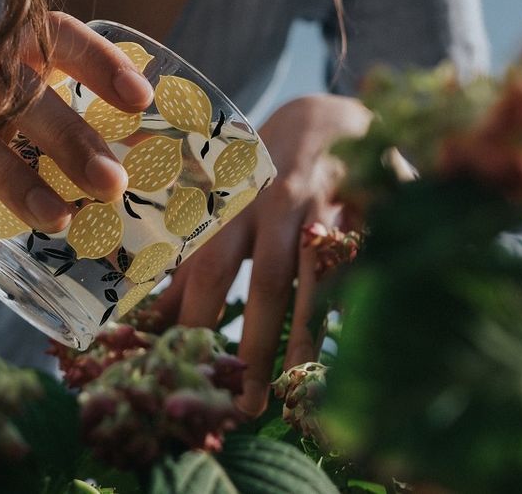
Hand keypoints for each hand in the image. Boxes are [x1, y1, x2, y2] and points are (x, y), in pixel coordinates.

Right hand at [0, 12, 152, 277]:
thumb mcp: (13, 103)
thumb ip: (67, 120)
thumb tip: (148, 166)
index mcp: (4, 52)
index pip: (55, 38)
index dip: (99, 62)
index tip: (141, 98)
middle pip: (19, 96)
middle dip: (70, 139)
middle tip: (113, 184)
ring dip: (18, 183)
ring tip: (60, 221)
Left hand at [153, 94, 370, 414]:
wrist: (331, 116)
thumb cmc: (264, 173)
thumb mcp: (222, 207)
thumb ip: (191, 262)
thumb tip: (145, 319)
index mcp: (232, 203)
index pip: (208, 267)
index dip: (195, 318)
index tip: (184, 370)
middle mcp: (279, 204)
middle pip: (266, 279)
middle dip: (254, 343)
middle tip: (243, 405)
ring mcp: (332, 206)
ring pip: (320, 277)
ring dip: (306, 336)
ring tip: (296, 390)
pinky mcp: (376, 209)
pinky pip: (369, 264)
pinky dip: (359, 304)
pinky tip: (354, 349)